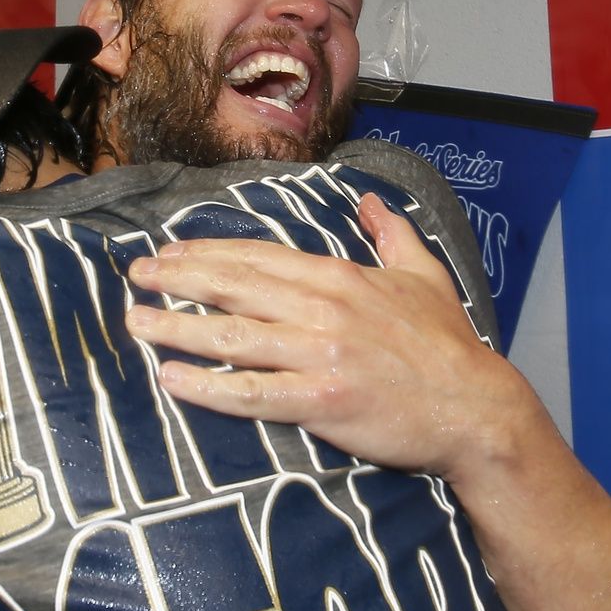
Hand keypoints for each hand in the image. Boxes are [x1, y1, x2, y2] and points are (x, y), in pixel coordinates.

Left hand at [124, 192, 538, 486]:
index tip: (169, 251)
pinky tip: (172, 379)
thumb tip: (370, 202)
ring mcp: (318, 355)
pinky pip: (251, 393)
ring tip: (136, 322)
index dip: (206, 252)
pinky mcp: (319, 402)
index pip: (257, 256)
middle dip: (177, 278)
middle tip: (137, 275)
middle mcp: (321, 309)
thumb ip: (391, 234)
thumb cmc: (448, 345)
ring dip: (176, 327)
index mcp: (338, 277)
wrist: (475, 408)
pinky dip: (207, 386)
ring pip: (230, 335)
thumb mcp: (424, 275)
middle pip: (233, 286)